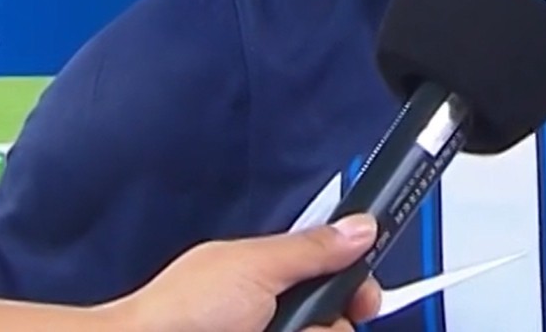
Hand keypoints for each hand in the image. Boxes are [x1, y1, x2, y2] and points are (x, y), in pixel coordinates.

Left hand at [102, 215, 382, 331]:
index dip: (355, 287)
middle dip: (329, 321)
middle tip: (303, 323)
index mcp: (271, 275)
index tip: (365, 299)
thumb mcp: (256, 267)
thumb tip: (360, 225)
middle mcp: (273, 310)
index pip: (335, 276)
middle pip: (334, 317)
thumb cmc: (181, 312)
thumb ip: (312, 248)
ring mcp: (270, 331)